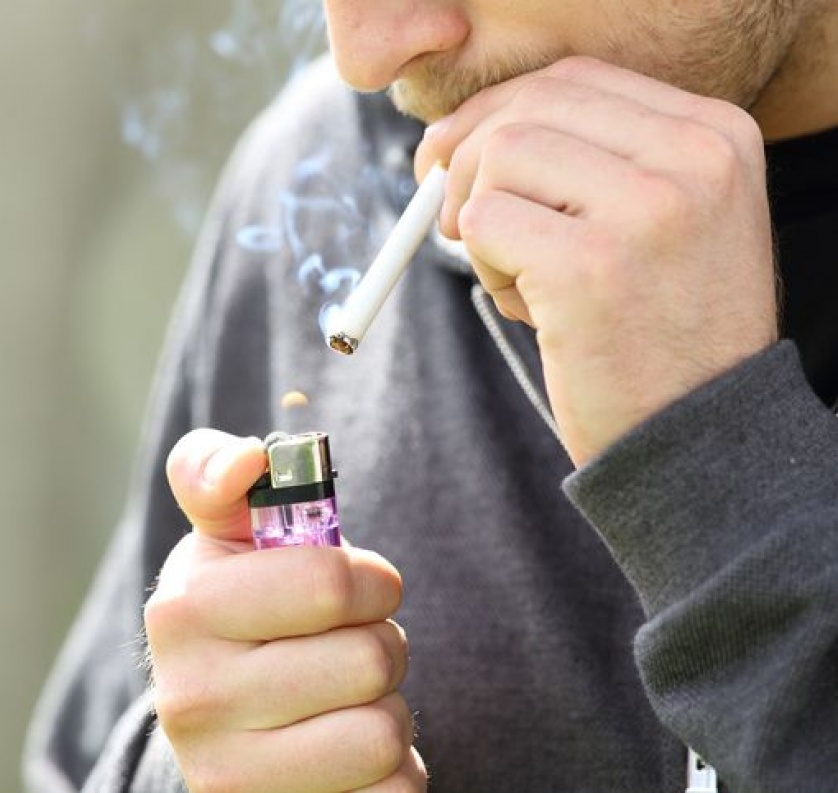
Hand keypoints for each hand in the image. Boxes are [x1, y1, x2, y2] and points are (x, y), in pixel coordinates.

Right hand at [144, 429, 424, 791]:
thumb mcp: (221, 534)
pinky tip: (346, 754)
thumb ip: (218, 474)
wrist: (218, 721)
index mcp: (183, 610)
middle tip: (344, 646)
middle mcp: (192, 699)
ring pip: (383, 733)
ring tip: (342, 699)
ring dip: (386, 710)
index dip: (369, 579)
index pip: (332, 584)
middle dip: (380, 643)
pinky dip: (393, 773)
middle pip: (370, 659)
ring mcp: (228, 775)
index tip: (352, 586)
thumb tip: (247, 460)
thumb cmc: (241, 607)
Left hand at [415, 56, 778, 465]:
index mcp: (715, 133)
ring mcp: (647, 207)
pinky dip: (483, 265)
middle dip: (466, 160)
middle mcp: (693, 155)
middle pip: (528, 108)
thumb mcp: (656, 224)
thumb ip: (582, 164)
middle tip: (450, 220)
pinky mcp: (591, 265)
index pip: (572, 80)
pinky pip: (484, 222)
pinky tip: (529, 310)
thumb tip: (453, 136)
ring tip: (522, 284)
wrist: (699, 440)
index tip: (454, 159)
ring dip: (482, 221)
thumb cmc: (657, 333)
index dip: (496, 114)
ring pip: (500, 158)